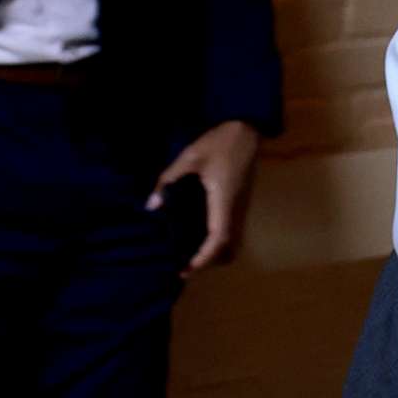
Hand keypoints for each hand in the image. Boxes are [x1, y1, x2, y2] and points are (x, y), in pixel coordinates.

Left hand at [146, 119, 260, 275]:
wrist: (245, 129)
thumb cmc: (219, 143)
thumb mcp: (190, 157)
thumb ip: (169, 179)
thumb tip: (152, 205)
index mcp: (223, 200)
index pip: (218, 238)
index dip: (204, 257)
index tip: (187, 268)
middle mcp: (236, 209)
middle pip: (229, 249)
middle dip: (209, 261)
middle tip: (185, 265)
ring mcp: (241, 208)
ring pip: (234, 242)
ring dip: (217, 253)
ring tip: (193, 254)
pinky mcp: (241, 203)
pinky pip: (233, 231)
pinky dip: (220, 242)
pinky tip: (202, 235)